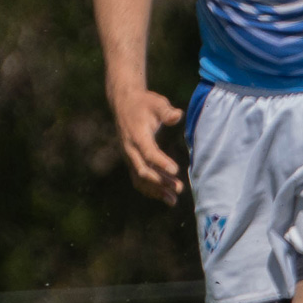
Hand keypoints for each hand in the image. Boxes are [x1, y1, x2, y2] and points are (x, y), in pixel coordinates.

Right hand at [111, 88, 184, 204]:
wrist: (124, 104)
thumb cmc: (144, 103)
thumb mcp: (157, 103)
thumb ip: (166, 111)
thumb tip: (177, 115)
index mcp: (137, 134)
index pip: (148, 151)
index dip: (160, 161)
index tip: (176, 170)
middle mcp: (130, 148)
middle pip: (143, 169)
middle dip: (160, 180)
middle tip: (179, 188)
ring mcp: (129, 156)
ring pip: (140, 178)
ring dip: (156, 190)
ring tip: (173, 200)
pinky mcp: (132, 161)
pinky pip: (138, 179)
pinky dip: (151, 189)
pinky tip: (166, 197)